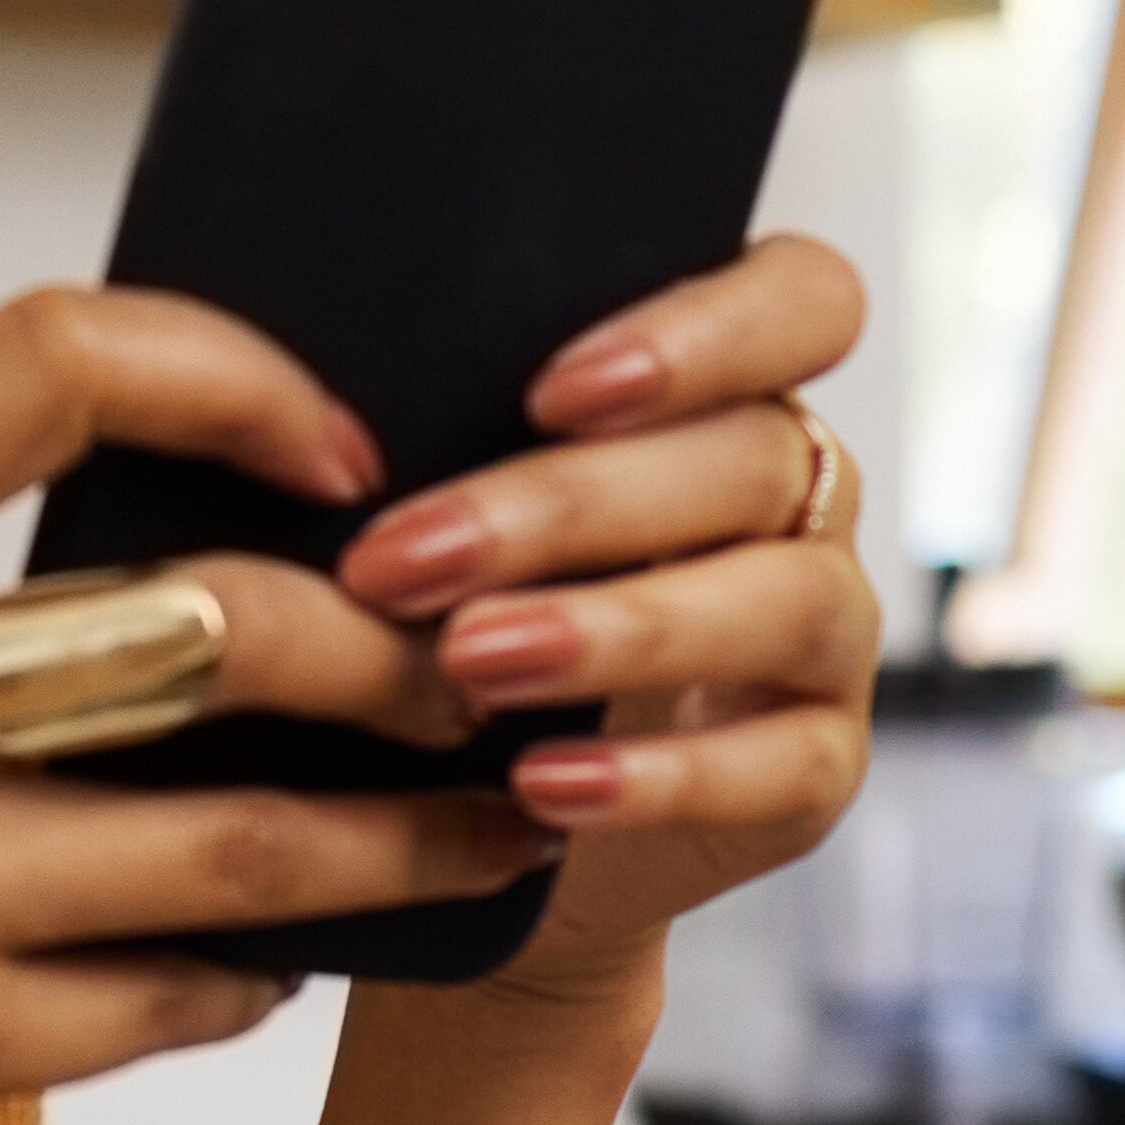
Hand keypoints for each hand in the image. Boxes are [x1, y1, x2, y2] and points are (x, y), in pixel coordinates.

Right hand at [0, 135, 547, 1124]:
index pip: (51, 368)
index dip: (236, 376)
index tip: (340, 450)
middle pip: (210, 623)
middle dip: (387, 644)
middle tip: (468, 655)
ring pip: (243, 839)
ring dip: (402, 829)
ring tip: (494, 810)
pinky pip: (180, 995)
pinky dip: (265, 969)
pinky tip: (295, 946)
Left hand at [329, 238, 880, 1008]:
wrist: (488, 825)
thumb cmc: (454, 616)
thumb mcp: (445, 508)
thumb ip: (432, 431)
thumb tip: (299, 399)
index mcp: (731, 396)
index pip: (801, 300)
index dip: (704, 332)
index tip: (551, 391)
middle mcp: (800, 500)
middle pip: (751, 457)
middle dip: (567, 506)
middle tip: (405, 559)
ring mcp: (825, 634)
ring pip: (780, 600)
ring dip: (616, 630)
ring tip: (470, 663)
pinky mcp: (818, 768)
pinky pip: (778, 768)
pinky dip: (657, 779)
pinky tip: (541, 786)